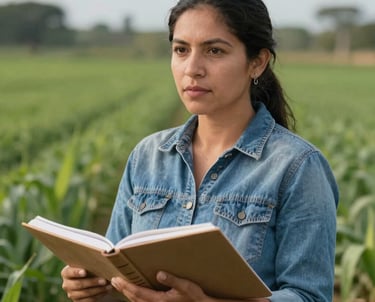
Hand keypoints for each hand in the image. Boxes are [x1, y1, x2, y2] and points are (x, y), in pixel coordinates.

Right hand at [61, 265, 113, 300]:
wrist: (90, 279)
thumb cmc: (89, 268)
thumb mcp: (87, 264)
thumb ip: (90, 262)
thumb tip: (102, 256)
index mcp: (66, 272)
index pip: (68, 272)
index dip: (76, 272)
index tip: (85, 272)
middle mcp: (67, 284)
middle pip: (78, 284)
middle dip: (92, 282)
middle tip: (104, 280)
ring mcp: (72, 294)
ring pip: (84, 293)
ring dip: (98, 290)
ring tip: (108, 286)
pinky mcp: (78, 301)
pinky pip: (88, 300)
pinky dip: (98, 295)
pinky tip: (106, 290)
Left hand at [111, 271, 268, 301]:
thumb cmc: (195, 297)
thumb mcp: (185, 286)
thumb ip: (171, 280)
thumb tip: (159, 273)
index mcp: (159, 300)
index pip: (138, 293)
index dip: (126, 286)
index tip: (117, 279)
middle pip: (134, 298)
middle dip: (123, 289)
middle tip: (113, 280)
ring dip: (128, 294)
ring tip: (120, 285)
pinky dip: (135, 298)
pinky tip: (134, 293)